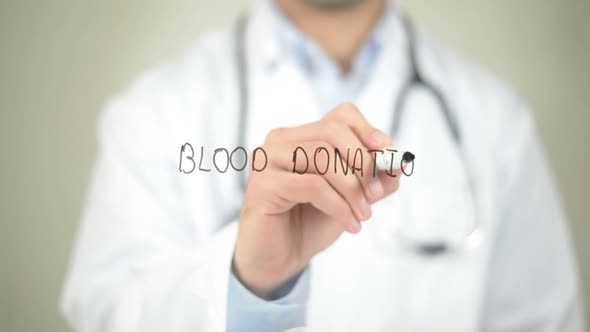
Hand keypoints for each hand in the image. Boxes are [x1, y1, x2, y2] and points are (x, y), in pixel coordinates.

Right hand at [233, 103, 400, 298]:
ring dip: (352, 188)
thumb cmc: (311, 223)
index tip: (387, 152)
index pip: (339, 116)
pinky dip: (339, 206)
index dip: (367, 130)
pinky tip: (350, 224)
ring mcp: (268, 160)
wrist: (281, 258)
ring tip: (363, 214)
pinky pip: (312, 186)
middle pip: (332, 131)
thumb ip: (375, 178)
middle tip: (376, 194)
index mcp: (302, 137)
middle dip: (362, 162)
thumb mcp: (352, 197)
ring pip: (322, 156)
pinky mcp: (264, 184)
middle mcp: (281, 141)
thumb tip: (400, 161)